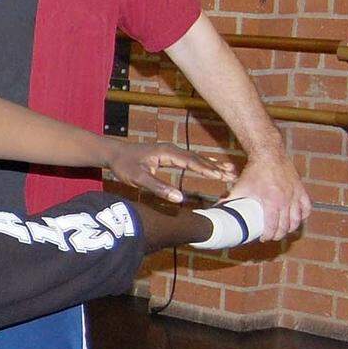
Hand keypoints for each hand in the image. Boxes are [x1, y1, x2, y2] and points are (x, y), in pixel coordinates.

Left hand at [104, 141, 235, 203]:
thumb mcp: (138, 178)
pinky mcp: (169, 155)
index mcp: (166, 153)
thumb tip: (179, 199)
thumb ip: (158, 188)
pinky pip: (190, 159)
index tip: (221, 176)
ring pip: (196, 158)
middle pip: (198, 159)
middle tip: (233, 175)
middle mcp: (171, 150)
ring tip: (231, 170)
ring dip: (213, 164)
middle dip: (216, 167)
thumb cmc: (124, 165)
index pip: (191, 162)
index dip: (206, 169)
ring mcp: (171, 151)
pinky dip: (204, 163)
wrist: (114, 153)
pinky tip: (214, 166)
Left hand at [226, 149, 309, 240]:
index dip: (268, 235)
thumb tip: (218, 207)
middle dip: (279, 234)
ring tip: (284, 230)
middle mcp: (286, 201)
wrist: (269, 155)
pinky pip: (307, 207)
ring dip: (291, 227)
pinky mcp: (301, 189)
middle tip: (273, 236)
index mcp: (271, 202)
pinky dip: (303, 215)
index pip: (272, 226)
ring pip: (298, 219)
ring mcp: (295, 195)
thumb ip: (230, 199)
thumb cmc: (254, 172)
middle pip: (286, 226)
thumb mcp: (241, 187)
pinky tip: (298, 218)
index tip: (263, 238)